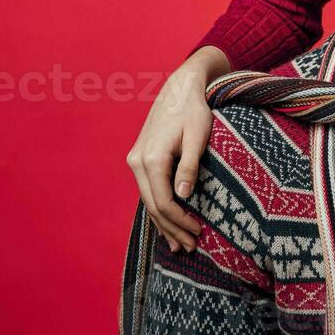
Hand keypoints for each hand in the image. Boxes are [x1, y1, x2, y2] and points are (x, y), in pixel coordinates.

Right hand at [125, 47, 227, 252]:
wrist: (179, 88)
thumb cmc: (194, 110)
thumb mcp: (198, 136)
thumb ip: (190, 166)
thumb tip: (184, 197)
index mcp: (152, 159)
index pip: (163, 202)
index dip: (180, 221)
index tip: (199, 233)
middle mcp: (137, 162)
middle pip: (152, 206)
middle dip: (171, 229)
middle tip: (191, 247)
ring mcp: (136, 161)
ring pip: (148, 200)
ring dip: (164, 223)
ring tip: (180, 243)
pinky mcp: (140, 159)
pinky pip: (149, 190)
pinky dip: (158, 208)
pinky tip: (168, 223)